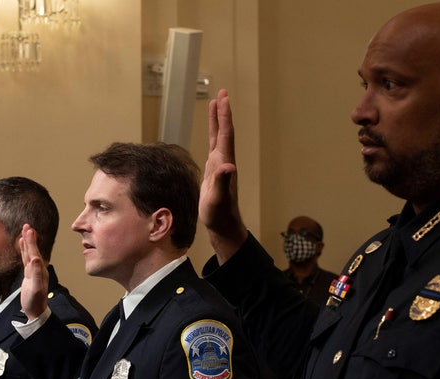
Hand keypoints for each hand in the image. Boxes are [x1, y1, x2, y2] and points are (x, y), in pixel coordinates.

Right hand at [18, 224, 48, 319]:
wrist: (35, 311)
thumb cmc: (35, 301)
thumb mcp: (35, 288)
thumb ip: (36, 273)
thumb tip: (35, 259)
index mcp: (39, 269)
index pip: (34, 252)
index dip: (31, 241)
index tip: (28, 230)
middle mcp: (38, 268)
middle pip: (32, 250)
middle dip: (29, 238)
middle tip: (26, 225)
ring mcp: (33, 270)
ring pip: (29, 253)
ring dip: (27, 242)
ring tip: (25, 231)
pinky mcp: (29, 274)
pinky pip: (26, 259)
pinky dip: (24, 251)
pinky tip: (22, 245)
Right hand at [199, 89, 247, 263]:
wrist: (223, 225)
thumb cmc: (220, 213)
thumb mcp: (218, 198)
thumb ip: (222, 181)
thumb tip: (228, 166)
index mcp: (224, 163)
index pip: (225, 135)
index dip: (224, 117)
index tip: (223, 99)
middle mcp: (224, 161)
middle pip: (224, 131)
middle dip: (222, 113)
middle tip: (222, 93)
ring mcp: (219, 165)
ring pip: (219, 137)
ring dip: (218, 121)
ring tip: (215, 105)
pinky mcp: (214, 171)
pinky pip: (213, 147)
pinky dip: (213, 136)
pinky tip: (212, 132)